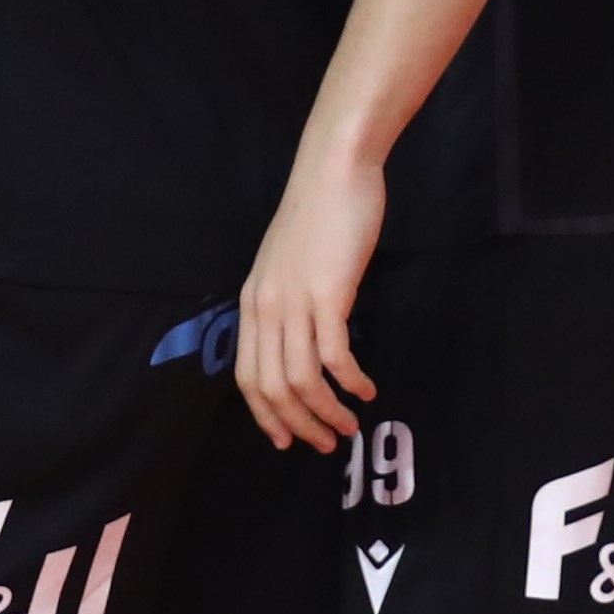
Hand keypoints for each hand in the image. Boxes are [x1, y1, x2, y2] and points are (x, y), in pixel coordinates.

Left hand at [235, 153, 384, 454]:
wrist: (333, 170)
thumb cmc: (318, 213)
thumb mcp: (288, 264)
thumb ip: (288, 301)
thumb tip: (303, 339)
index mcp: (252, 303)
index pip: (247, 377)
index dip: (266, 415)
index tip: (288, 439)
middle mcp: (266, 308)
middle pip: (272, 388)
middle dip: (299, 425)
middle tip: (326, 443)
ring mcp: (295, 302)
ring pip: (302, 380)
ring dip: (327, 411)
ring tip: (350, 426)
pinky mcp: (328, 294)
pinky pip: (334, 355)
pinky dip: (350, 381)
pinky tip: (367, 388)